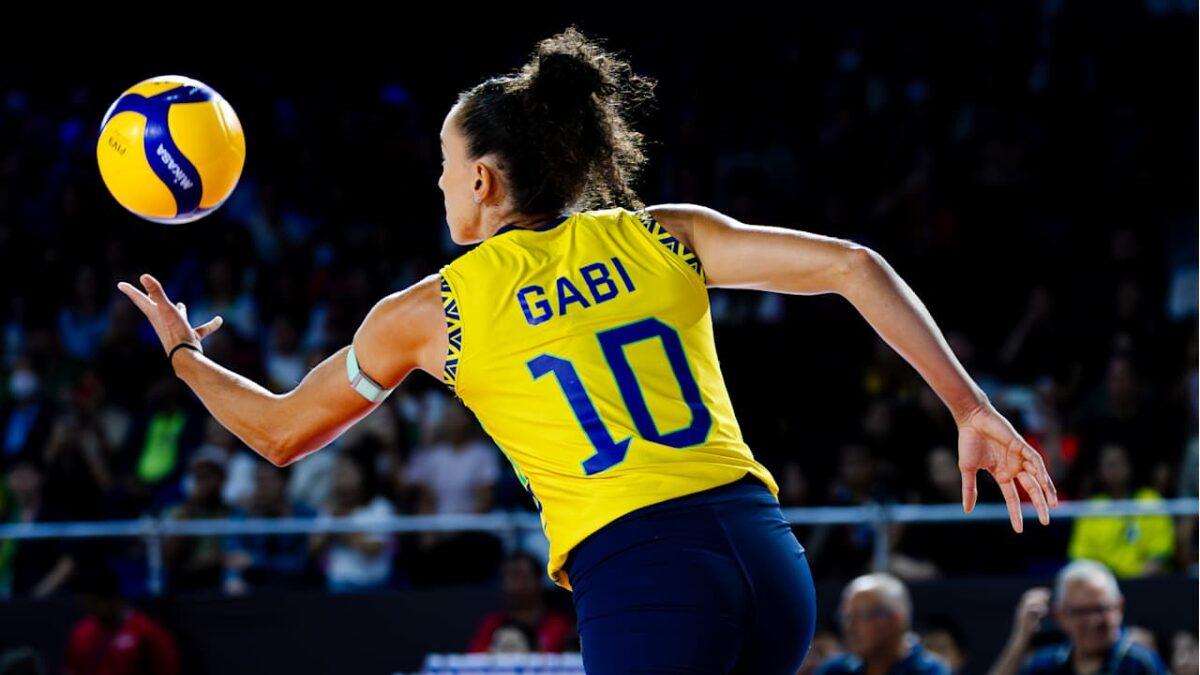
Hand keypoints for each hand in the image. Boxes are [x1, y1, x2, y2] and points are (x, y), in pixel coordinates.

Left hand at [116, 274, 223, 357]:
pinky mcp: (188, 337)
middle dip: (150, 300)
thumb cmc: (175, 332)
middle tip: (144, 294)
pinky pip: (199, 329)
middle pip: (154, 308)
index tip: (120, 285)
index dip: (130, 291)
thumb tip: (143, 276)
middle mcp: (163, 322)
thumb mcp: (167, 309)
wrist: (185, 356)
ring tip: (181, 304)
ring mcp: (175, 330)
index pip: (140, 299)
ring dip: (178, 310)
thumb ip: (157, 292)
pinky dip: (209, 325)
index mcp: (155, 314)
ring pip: (176, 317)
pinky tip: (219, 320)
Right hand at [956, 401, 1057, 531]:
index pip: (1012, 498)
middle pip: (1031, 490)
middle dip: (1039, 505)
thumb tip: (967, 510)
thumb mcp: (968, 470)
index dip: (1015, 512)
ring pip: (1038, 477)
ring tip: (1053, 506)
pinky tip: (1044, 482)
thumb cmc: (969, 442)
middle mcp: (1014, 467)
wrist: (971, 420)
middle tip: (1045, 521)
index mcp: (1002, 474)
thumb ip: (970, 489)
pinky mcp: (1021, 445)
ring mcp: (1019, 457)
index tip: (1019, 529)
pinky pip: (1035, 459)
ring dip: (1046, 490)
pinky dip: (1041, 470)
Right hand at [1010, 587, 1050, 644]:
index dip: (1037, 591)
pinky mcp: (1023, 621)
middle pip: (1027, 596)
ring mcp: (1021, 615)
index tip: (1047, 591)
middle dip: (1038, 593)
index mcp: (1022, 609)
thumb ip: (1037, 615)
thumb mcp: (1034, 622)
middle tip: (1049, 593)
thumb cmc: (1029, 635)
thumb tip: (1046, 609)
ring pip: (1028, 602)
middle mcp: (1020, 610)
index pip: (1028, 595)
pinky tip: (1045, 611)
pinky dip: (1037, 609)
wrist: (1021, 644)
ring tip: (1047, 600)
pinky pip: (1029, 611)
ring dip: (1038, 600)